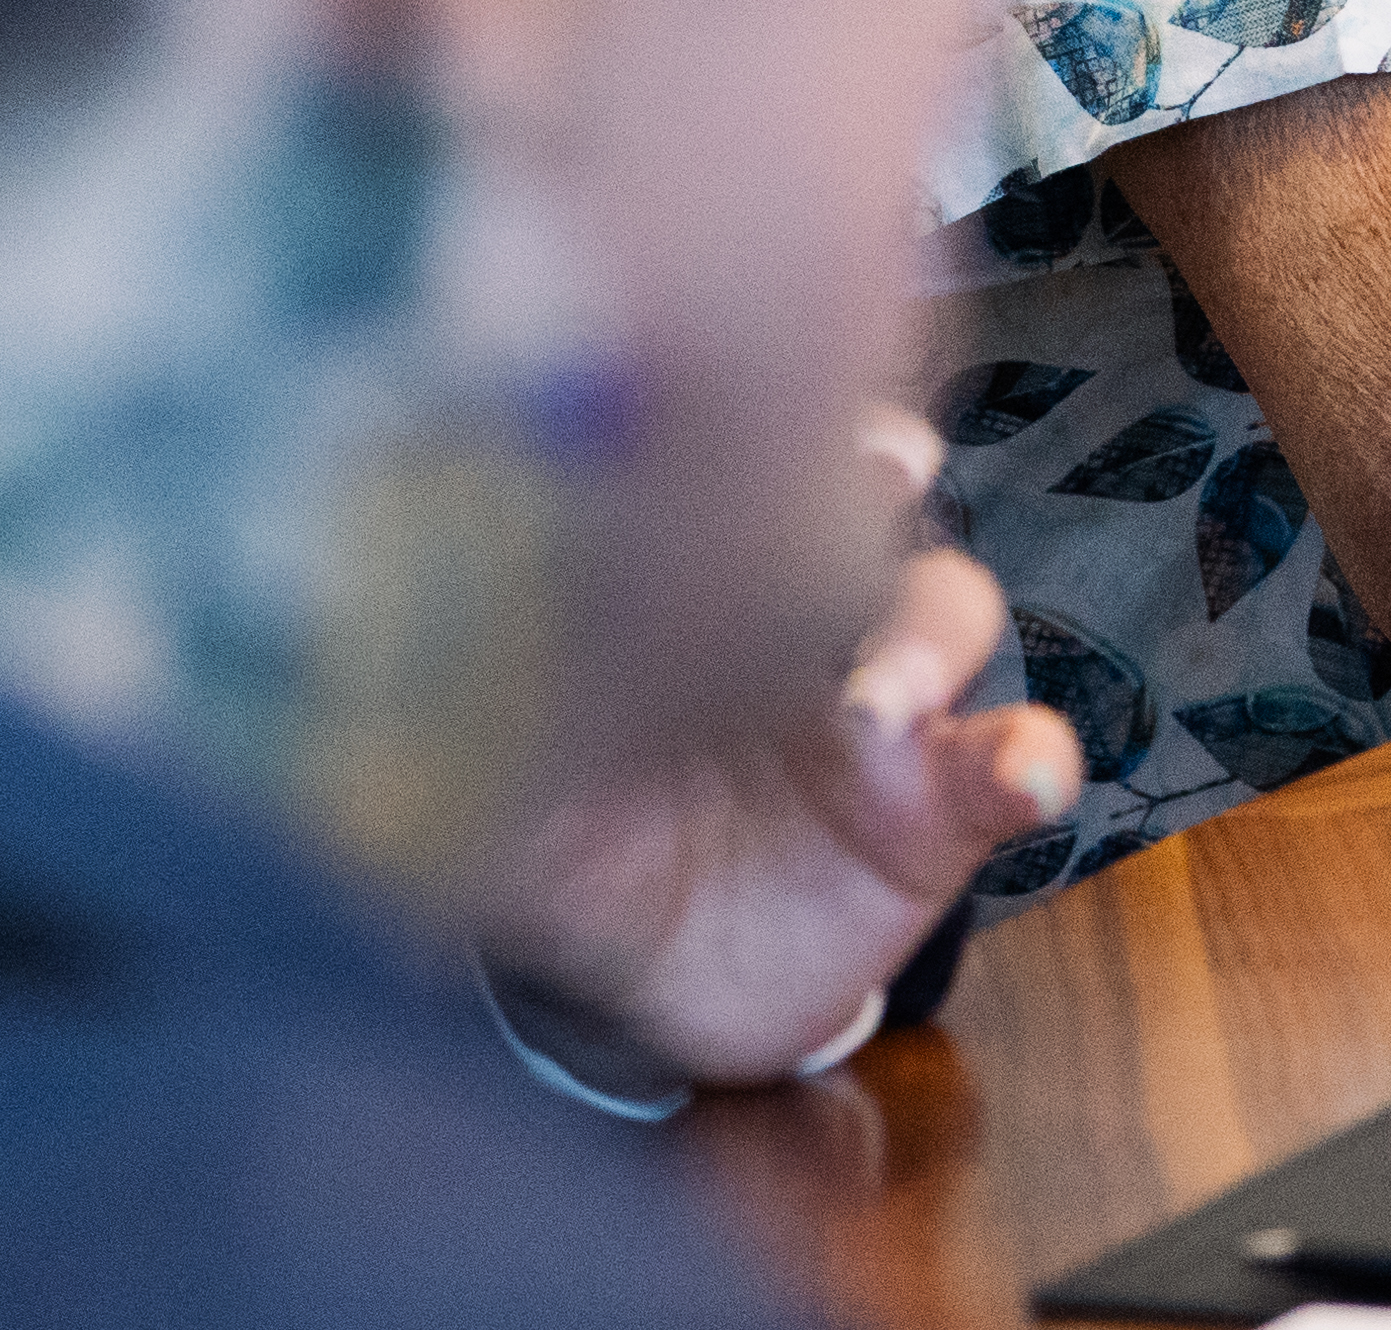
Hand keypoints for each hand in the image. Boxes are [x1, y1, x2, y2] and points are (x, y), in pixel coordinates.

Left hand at [478, 455, 1082, 1083]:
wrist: (639, 986)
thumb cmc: (568, 830)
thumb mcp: (495, 759)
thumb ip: (460, 693)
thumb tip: (358, 628)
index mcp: (705, 562)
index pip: (742, 443)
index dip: (749, 407)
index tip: (733, 405)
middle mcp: (806, 599)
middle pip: (865, 493)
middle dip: (868, 478)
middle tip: (857, 491)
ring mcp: (886, 696)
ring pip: (951, 607)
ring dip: (930, 639)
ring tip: (883, 712)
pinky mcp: (939, 809)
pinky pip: (1013, 760)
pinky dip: (1032, 759)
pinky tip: (1026, 777)